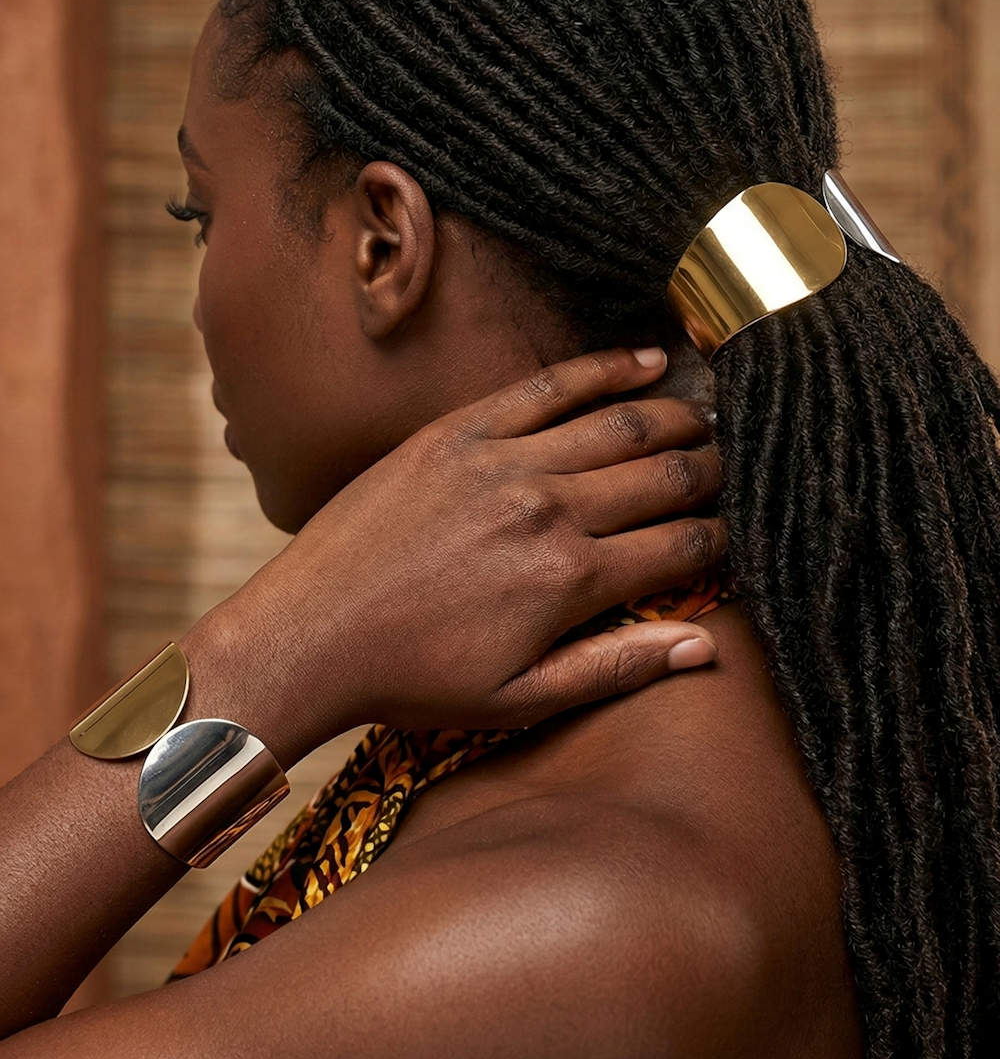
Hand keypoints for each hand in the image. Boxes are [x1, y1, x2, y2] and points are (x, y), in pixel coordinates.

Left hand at [205, 346, 725, 752]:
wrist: (309, 634)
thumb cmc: (412, 679)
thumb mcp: (519, 699)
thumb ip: (616, 667)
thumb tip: (708, 646)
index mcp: (568, 582)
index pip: (680, 546)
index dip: (723, 539)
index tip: (741, 536)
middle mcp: (547, 510)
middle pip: (662, 474)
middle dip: (712, 471)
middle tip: (738, 469)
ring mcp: (502, 461)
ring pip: (618, 423)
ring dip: (675, 415)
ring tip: (709, 417)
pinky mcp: (459, 431)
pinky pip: (547, 386)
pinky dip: (604, 369)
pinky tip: (647, 360)